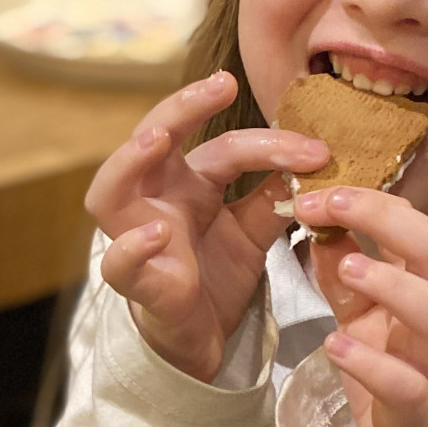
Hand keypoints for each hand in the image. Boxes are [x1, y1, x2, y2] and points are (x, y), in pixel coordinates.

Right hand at [86, 70, 328, 381]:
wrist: (200, 341)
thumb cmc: (215, 276)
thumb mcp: (253, 233)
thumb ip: (274, 198)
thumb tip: (316, 161)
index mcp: (188, 182)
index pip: (224, 146)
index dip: (270, 143)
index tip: (319, 150)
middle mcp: (156, 198)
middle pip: (152, 138)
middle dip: (182, 107)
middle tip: (220, 85)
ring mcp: (137, 236)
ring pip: (108, 189)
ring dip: (129, 160)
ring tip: (157, 140)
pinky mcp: (136, 282)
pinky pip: (117, 262)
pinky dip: (133, 246)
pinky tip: (157, 232)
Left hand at [295, 185, 427, 426]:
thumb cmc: (385, 369)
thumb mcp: (358, 312)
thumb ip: (340, 269)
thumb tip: (320, 219)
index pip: (419, 227)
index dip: (376, 202)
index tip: (323, 189)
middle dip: (393, 223)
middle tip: (336, 206)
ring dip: (396, 287)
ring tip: (350, 268)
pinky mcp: (420, 414)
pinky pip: (408, 386)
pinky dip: (373, 363)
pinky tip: (335, 345)